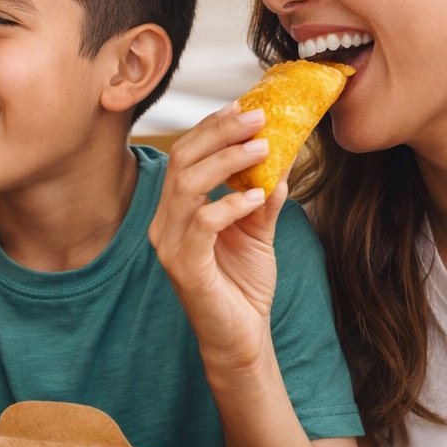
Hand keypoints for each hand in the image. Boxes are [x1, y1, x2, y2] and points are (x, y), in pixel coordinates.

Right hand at [147, 103, 282, 371]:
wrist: (241, 338)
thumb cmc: (242, 287)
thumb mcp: (258, 231)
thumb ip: (264, 197)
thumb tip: (282, 159)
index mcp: (176, 211)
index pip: (185, 156)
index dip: (211, 128)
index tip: (244, 107)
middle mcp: (164, 223)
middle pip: (181, 161)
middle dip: (219, 133)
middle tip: (257, 119)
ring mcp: (169, 244)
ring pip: (186, 185)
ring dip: (226, 161)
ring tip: (261, 149)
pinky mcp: (184, 266)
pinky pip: (202, 223)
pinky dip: (230, 204)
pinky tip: (257, 197)